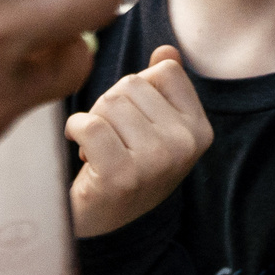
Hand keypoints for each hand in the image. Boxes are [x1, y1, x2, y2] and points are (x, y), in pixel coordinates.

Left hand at [65, 45, 211, 236]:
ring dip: (94, 122)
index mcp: (200, 130)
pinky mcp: (122, 175)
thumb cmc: (128, 168)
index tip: (134, 121)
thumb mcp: (156, 129)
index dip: (138, 90)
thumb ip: (164, 89)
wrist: (103, 224)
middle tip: (112, 140)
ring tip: (100, 151)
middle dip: (111, 107)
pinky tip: (81, 150)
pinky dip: (75, 131)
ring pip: (108, 102)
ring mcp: (156, 161)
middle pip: (131, 84)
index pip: (164, 71)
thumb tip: (167, 50)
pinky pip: (90, 124)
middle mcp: (185, 146)